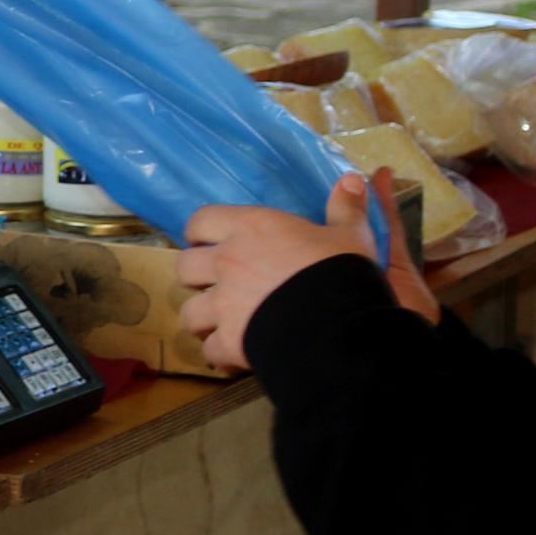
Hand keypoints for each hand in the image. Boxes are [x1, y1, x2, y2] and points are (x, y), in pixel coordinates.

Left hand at [173, 175, 432, 372]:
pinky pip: (209, 351)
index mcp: (250, 229)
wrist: (339, 324)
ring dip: (203, 319)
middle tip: (215, 284)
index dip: (201, 232)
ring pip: (189, 313)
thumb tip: (351, 178)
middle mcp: (227, 263)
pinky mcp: (228, 342)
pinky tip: (235, 355)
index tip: (209, 240)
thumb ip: (345, 208)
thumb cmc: (341, 271)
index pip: (200, 220)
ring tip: (221, 323)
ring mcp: (223, 305)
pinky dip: (220, 355)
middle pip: (184, 266)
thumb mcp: (350, 236)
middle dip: (196, 277)